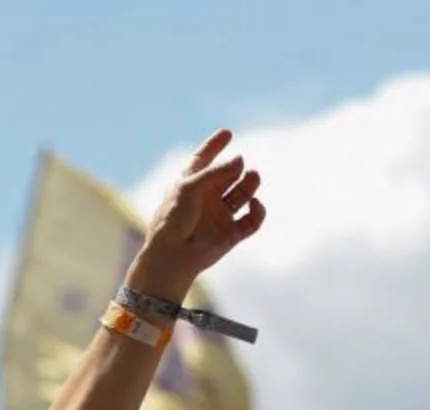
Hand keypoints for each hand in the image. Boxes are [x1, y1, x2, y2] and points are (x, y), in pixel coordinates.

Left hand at [125, 130, 266, 301]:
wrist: (171, 256)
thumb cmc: (172, 220)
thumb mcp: (189, 188)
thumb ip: (215, 172)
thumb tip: (241, 159)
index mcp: (190, 185)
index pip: (202, 160)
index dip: (214, 146)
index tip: (227, 133)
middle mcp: (206, 198)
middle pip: (228, 175)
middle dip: (236, 167)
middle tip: (239, 164)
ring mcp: (219, 215)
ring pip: (243, 194)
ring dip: (251, 183)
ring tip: (253, 176)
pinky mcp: (231, 234)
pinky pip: (252, 221)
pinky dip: (258, 211)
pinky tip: (254, 203)